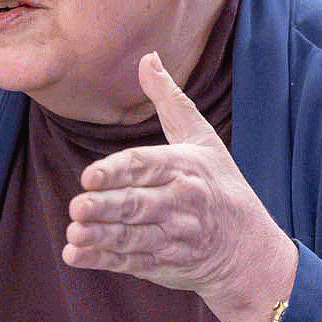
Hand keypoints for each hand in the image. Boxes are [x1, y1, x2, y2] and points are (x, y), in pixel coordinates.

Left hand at [64, 52, 296, 321]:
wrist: (248, 250)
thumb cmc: (221, 185)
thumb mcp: (202, 138)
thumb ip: (170, 100)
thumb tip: (148, 58)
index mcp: (186, 169)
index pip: (146, 167)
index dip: (117, 172)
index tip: (89, 176)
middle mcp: (180, 204)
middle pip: (137, 204)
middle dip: (106, 206)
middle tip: (77, 206)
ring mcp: (172, 238)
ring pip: (131, 236)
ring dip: (100, 236)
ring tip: (74, 232)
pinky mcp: (162, 263)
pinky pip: (129, 262)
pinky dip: (102, 260)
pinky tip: (76, 255)